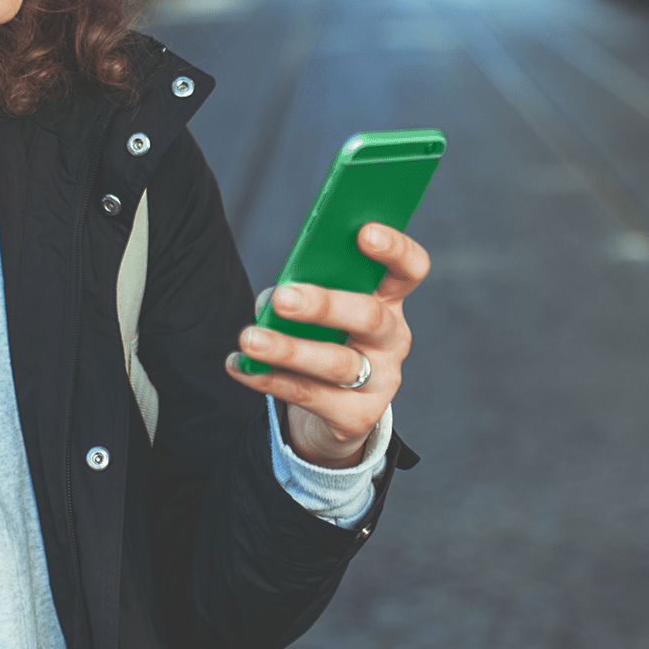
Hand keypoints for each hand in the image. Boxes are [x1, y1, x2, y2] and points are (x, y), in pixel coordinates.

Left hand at [225, 223, 428, 468]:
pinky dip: (268, 379)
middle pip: (368, 315)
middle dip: (323, 304)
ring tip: (249, 339)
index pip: (408, 269)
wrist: (334, 410)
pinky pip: (309, 395)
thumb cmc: (323, 338)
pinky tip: (239, 366)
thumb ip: (301, 290)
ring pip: (335, 362)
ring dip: (287, 349)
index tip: (363, 232)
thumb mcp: (319, 310)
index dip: (394, 249)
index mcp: (387, 299)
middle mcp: (392, 337)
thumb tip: (274, 295)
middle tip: (282, 298)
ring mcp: (381, 380)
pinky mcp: (358, 416)